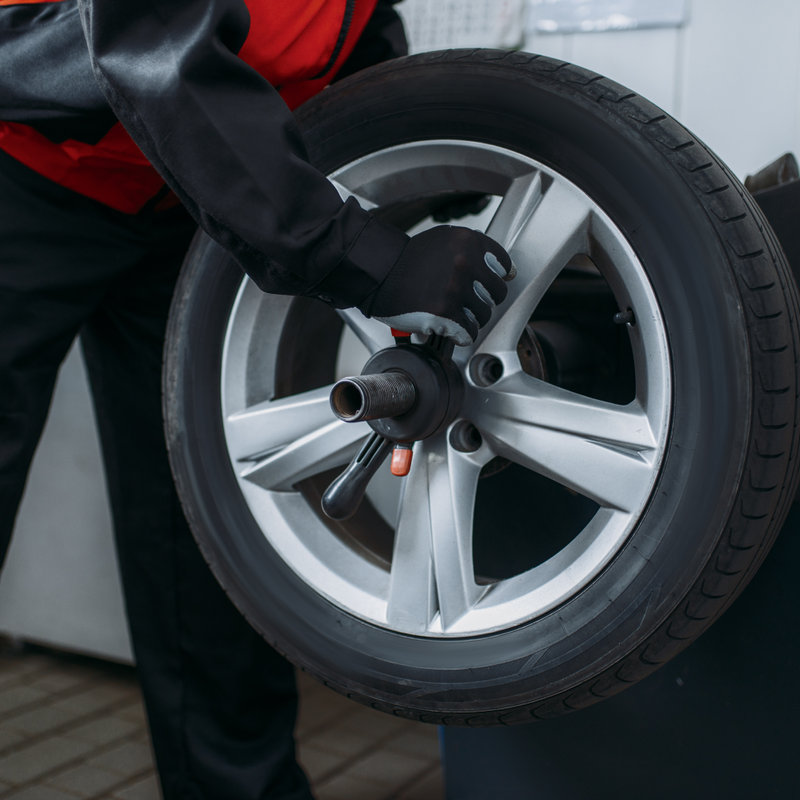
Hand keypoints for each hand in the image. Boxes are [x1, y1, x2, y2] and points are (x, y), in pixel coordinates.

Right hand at [358, 225, 513, 345]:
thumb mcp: (443, 240)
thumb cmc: (408, 259)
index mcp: (468, 242)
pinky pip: (467, 332)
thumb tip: (503, 270)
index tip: (493, 284)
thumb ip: (472, 250)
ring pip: (483, 315)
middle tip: (467, 302)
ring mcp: (455, 289)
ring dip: (470, 319)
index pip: (503, 264)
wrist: (379, 273)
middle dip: (483, 300)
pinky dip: (460, 335)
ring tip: (454, 316)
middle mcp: (464, 263)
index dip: (498, 278)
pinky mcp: (444, 312)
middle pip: (496, 293)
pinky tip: (450, 330)